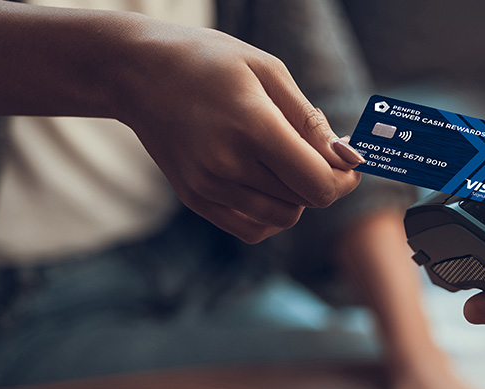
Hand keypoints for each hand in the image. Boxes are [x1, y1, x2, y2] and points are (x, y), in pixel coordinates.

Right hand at [117, 19, 363, 242]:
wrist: (136, 71)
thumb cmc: (209, 62)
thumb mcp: (268, 71)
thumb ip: (311, 121)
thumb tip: (348, 158)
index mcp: (252, 127)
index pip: (318, 184)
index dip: (344, 178)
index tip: (348, 161)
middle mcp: (228, 164)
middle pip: (304, 202)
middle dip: (324, 182)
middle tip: (319, 153)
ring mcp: (208, 187)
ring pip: (282, 219)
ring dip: (297, 198)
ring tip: (286, 162)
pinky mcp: (196, 199)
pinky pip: (252, 229)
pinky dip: (271, 215)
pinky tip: (268, 184)